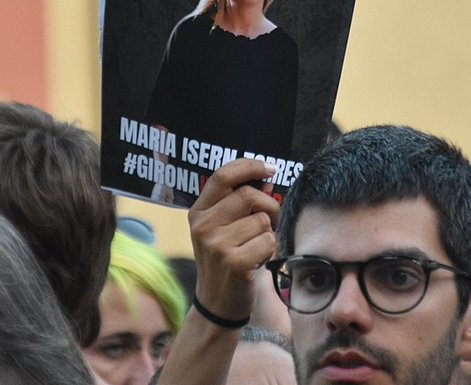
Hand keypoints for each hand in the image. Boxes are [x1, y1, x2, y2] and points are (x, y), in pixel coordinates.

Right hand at [188, 157, 280, 321]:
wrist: (217, 304)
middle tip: (272, 220)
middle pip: (248, 195)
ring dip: (268, 233)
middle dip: (269, 206)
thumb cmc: (226, 260)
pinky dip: (270, 250)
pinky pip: (268, 241)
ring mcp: (216, 244)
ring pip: (262, 220)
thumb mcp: (219, 229)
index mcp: (198, 212)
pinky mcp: (234, 262)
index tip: (269, 169)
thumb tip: (266, 176)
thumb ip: (234, 203)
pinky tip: (256, 261)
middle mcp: (203, 226)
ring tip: (255, 248)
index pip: (222, 176)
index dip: (249, 166)